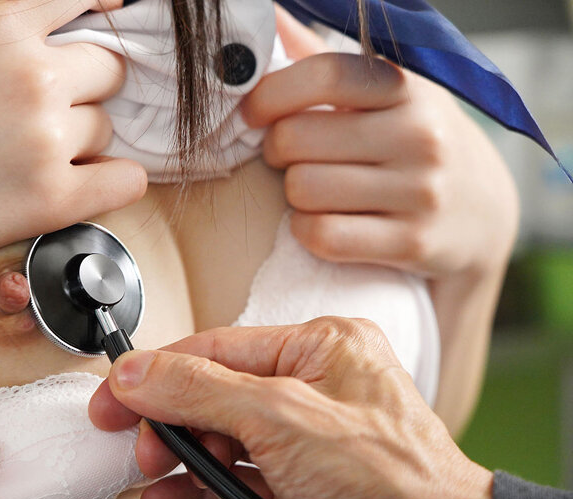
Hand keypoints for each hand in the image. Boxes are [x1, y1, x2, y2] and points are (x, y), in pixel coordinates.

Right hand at [0, 0, 143, 296]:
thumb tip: (38, 50)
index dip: (101, 9)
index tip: (112, 15)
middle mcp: (30, 73)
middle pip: (108, 71)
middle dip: (84, 91)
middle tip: (42, 116)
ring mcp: (45, 136)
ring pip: (106, 130)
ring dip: (81, 144)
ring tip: (27, 162)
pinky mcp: (53, 199)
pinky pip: (126, 181)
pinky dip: (112, 183)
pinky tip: (82, 187)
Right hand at [89, 319, 493, 498]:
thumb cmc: (392, 477)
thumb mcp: (283, 418)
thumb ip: (202, 389)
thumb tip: (138, 371)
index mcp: (319, 345)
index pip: (216, 347)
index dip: (157, 369)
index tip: (115, 392)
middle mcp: (310, 383)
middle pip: (213, 391)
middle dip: (169, 422)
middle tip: (137, 444)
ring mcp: (303, 434)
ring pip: (220, 435)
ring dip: (180, 458)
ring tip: (152, 474)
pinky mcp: (298, 478)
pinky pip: (236, 472)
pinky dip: (200, 486)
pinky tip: (170, 497)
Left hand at [243, 8, 517, 279]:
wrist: (482, 211)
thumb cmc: (413, 141)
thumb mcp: (385, 93)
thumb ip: (322, 59)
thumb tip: (267, 17)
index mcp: (405, 87)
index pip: (323, 74)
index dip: (270, 95)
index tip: (252, 114)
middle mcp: (419, 133)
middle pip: (296, 138)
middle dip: (276, 150)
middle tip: (288, 157)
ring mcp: (420, 189)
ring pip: (304, 188)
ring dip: (293, 194)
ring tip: (312, 189)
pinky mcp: (413, 241)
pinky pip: (323, 236)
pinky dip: (306, 231)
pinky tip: (319, 222)